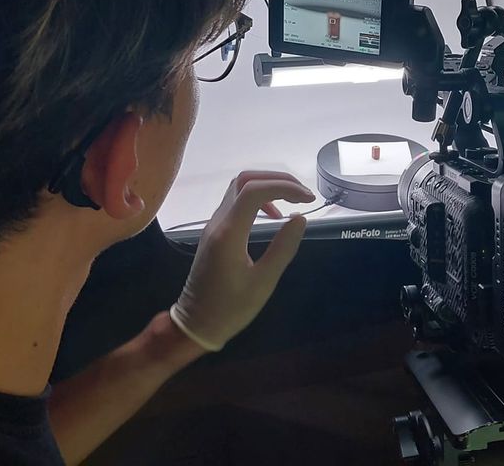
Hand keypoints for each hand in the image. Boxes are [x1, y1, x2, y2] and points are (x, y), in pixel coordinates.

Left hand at [169, 171, 313, 350]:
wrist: (196, 323)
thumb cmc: (230, 308)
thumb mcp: (263, 282)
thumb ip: (283, 248)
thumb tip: (300, 219)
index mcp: (229, 234)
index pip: (254, 191)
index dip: (284, 187)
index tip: (308, 200)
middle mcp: (218, 222)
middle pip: (244, 180)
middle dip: (277, 180)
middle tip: (302, 195)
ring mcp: (214, 225)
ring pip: (238, 188)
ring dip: (267, 186)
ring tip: (293, 200)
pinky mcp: (215, 232)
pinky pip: (236, 202)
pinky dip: (258, 199)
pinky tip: (274, 216)